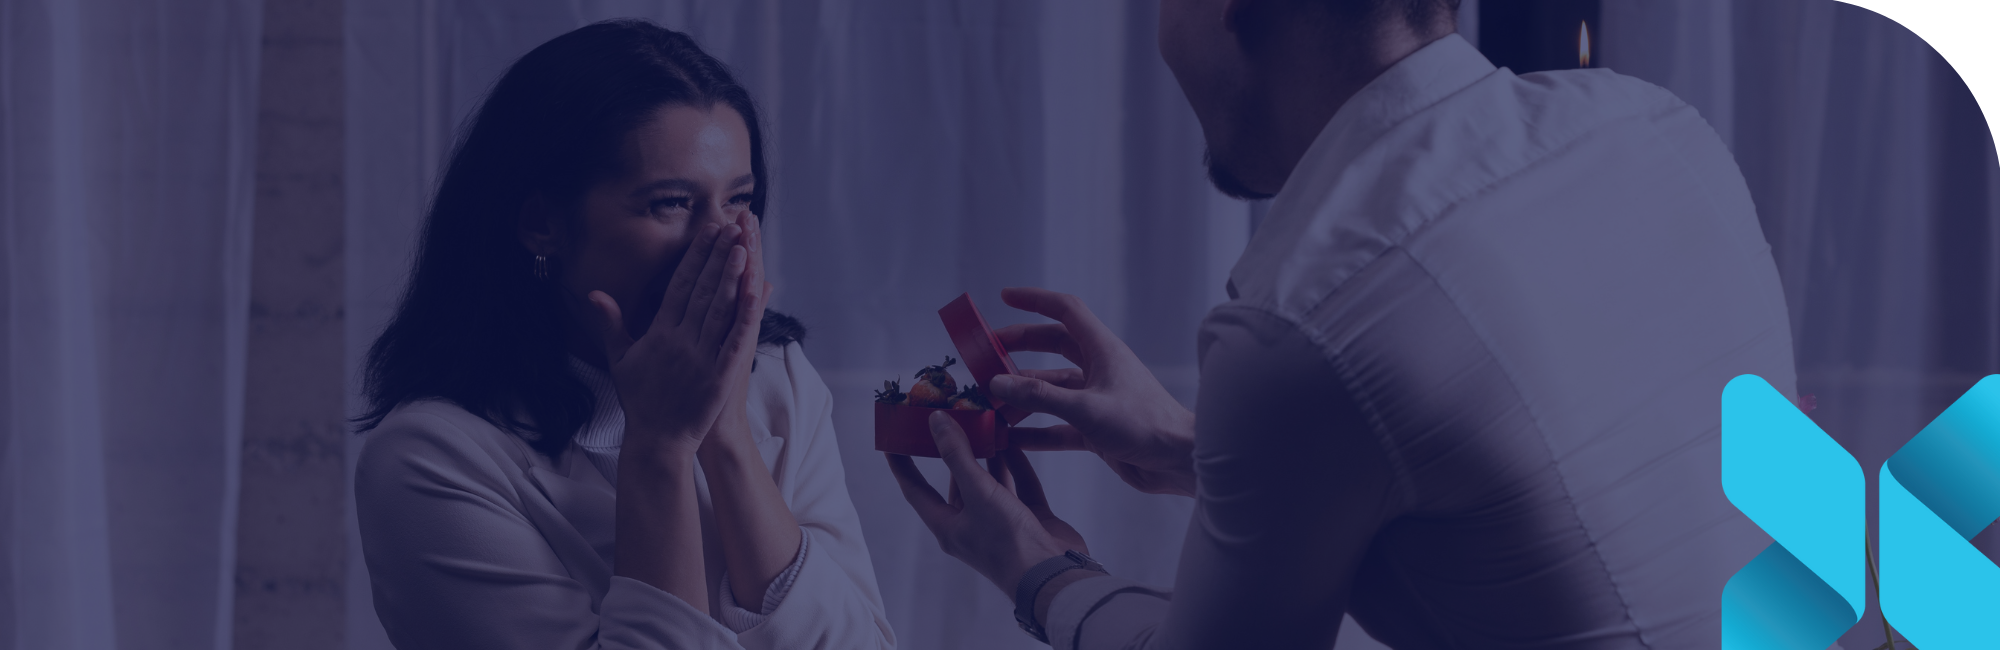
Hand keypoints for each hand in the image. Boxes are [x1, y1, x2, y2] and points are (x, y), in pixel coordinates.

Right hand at [588, 213, 769, 460]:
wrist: (656, 441)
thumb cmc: (640, 400)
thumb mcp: (620, 359)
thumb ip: (611, 323)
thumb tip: (594, 293)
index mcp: (659, 332)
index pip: (679, 285)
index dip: (695, 256)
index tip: (708, 231)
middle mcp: (680, 339)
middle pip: (702, 290)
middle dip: (717, 256)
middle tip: (732, 226)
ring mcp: (700, 356)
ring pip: (719, 309)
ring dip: (732, 277)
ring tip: (743, 247)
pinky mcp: (718, 375)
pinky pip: (734, 340)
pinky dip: (746, 316)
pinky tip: (756, 293)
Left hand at [888, 411, 1087, 595]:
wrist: (1053, 574)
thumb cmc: (1007, 542)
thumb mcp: (977, 492)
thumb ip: (957, 455)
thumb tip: (935, 421)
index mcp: (948, 526)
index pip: (916, 490)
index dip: (903, 466)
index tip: (894, 440)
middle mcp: (971, 524)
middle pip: (957, 482)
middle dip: (955, 452)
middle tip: (951, 420)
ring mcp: (1001, 523)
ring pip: (990, 482)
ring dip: (989, 456)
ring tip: (986, 424)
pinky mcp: (1029, 519)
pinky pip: (1019, 486)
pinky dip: (1016, 466)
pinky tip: (1015, 443)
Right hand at [987, 288, 1197, 496]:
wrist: (1179, 462)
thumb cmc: (1145, 425)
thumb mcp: (1087, 409)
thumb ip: (1041, 396)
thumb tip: (998, 383)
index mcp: (1102, 350)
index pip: (1065, 310)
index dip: (1035, 300)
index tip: (1004, 296)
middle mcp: (1098, 369)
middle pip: (1052, 346)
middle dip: (1019, 348)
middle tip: (986, 355)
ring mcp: (1096, 399)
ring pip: (1051, 389)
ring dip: (1022, 394)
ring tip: (990, 403)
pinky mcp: (1095, 429)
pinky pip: (1057, 425)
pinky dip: (1034, 431)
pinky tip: (1010, 439)